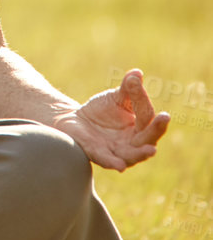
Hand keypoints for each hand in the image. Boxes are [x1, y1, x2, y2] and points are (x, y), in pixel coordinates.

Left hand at [53, 68, 169, 170]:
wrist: (75, 120)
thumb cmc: (102, 111)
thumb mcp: (116, 97)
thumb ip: (128, 88)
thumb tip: (137, 73)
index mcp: (140, 127)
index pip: (146, 115)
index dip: (142, 99)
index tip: (135, 82)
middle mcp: (132, 143)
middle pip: (148, 139)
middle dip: (156, 129)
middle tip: (165, 118)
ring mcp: (116, 150)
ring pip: (132, 156)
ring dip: (141, 154)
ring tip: (151, 150)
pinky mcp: (98, 154)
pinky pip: (107, 160)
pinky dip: (113, 163)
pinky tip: (120, 165)